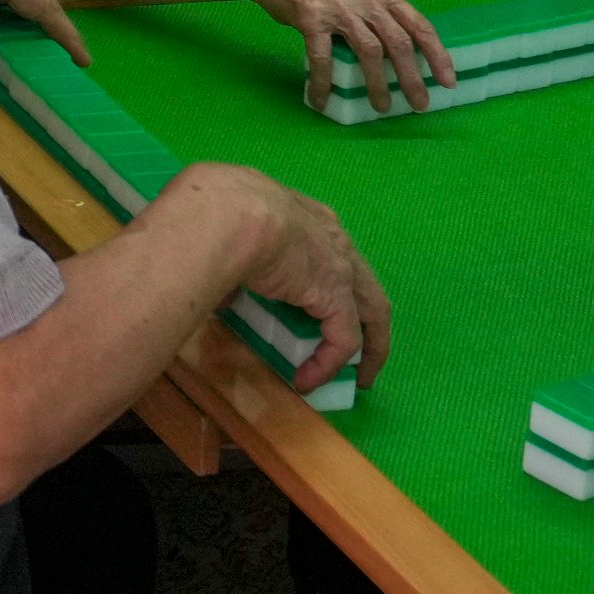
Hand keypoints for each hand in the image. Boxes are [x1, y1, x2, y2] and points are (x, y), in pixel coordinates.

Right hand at [186, 161, 390, 392]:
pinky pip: (343, 340)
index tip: (321, 305)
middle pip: (365, 285)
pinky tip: (307, 380)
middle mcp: (335, 239)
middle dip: (366, 318)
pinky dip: (328, 363)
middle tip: (362, 350)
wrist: (230, 215)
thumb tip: (224, 291)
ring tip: (357, 376)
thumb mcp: (231, 232)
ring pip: (372, 313)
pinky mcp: (337, 298)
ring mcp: (342, 268)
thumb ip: (235, 261)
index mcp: (309, 218)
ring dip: (369, 347)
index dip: (332, 282)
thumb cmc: (221, 213)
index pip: (334, 253)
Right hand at [234, 0, 454, 114]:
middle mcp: (366, 0)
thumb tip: (398, 52)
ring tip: (382, 107)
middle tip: (420, 104)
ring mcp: (339, 10)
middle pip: (398, 43)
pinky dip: (323, 82)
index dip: (437, 55)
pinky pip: (322, 58)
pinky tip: (322, 99)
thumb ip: (378, 15)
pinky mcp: (311, 20)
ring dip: (377, 84)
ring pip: (369, 52)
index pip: (419, 25)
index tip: (447, 81)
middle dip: (412, 78)